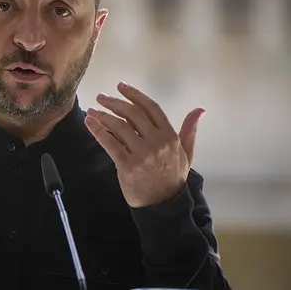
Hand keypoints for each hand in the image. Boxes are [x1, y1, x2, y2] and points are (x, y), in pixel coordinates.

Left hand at [84, 82, 204, 207]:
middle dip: (114, 103)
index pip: (151, 108)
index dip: (135, 95)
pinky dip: (98, 131)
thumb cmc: (173, 177)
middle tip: (101, 97)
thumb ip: (190, 130)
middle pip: (132, 114)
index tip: (121, 86)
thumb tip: (200, 110)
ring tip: (92, 110)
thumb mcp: (186, 153)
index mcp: (170, 136)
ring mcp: (142, 154)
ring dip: (103, 116)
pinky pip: (110, 144)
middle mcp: (157, 142)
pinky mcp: (128, 165)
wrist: (163, 204)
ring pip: (119, 127)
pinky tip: (90, 123)